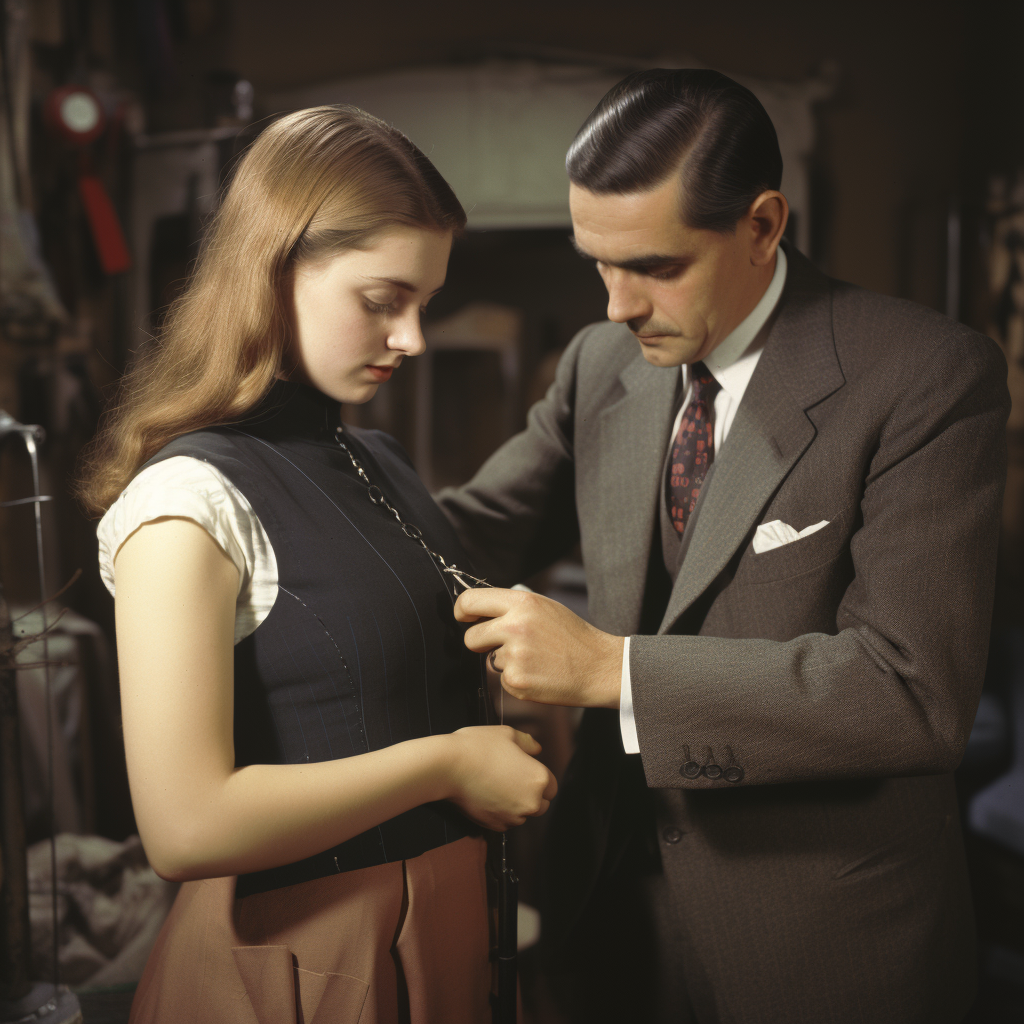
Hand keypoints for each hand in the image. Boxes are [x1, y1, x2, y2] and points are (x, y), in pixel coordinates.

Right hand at [445, 726, 556, 830]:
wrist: (447, 767)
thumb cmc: (478, 747)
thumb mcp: (507, 734)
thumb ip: (527, 742)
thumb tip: (537, 749)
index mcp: (539, 779)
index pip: (551, 786)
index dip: (538, 777)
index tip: (524, 770)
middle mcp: (531, 803)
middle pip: (540, 804)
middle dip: (530, 794)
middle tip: (511, 778)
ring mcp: (513, 817)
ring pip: (522, 814)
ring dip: (515, 804)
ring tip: (496, 784)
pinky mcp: (495, 826)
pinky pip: (505, 822)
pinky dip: (500, 812)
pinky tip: (487, 795)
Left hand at [454, 588, 623, 708]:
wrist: (598, 667)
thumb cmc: (571, 636)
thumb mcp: (544, 608)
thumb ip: (512, 606)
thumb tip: (477, 610)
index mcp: (522, 603)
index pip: (470, 601)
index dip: (462, 611)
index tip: (464, 617)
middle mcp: (515, 626)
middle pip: (471, 637)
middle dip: (480, 642)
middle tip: (501, 644)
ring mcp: (514, 656)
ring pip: (489, 660)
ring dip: (505, 661)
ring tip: (536, 659)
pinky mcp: (517, 681)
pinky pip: (503, 680)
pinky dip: (517, 679)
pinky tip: (540, 674)